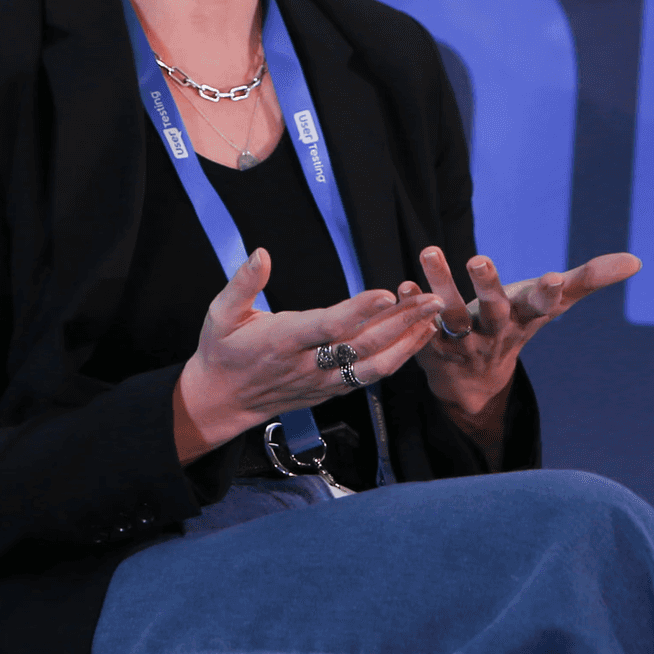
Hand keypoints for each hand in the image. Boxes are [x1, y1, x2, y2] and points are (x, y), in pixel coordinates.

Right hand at [173, 248, 445, 461]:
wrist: (221, 401)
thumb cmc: (222, 351)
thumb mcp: (220, 314)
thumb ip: (243, 283)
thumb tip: (261, 253)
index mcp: (282, 341)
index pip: (328, 327)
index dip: (358, 311)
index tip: (386, 293)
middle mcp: (307, 364)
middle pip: (362, 346)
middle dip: (401, 323)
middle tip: (432, 299)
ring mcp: (321, 382)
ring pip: (373, 367)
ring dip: (407, 343)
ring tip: (434, 319)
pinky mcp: (330, 391)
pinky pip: (369, 377)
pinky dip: (396, 358)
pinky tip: (415, 339)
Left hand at [405, 248, 640, 452]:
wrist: (474, 384)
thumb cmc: (516, 325)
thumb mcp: (551, 304)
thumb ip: (588, 279)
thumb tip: (636, 261)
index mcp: (526, 318)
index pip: (544, 306)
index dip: (551, 294)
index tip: (554, 278)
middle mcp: (496, 332)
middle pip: (494, 310)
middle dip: (488, 285)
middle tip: (480, 256)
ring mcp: (462, 342)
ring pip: (451, 314)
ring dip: (440, 284)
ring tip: (430, 250)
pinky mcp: (430, 347)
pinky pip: (418, 328)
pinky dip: (409, 306)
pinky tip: (400, 285)